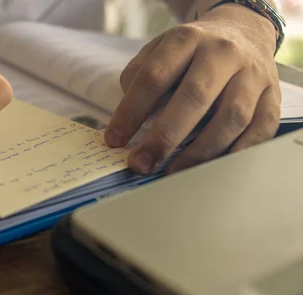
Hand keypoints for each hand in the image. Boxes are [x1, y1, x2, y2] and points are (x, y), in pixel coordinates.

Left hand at [105, 4, 280, 173]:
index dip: (131, 112)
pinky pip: (261, 128)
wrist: (241, 32)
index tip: (114, 140)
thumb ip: (138, 80)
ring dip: (199, 151)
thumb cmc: (191, 52)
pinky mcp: (272, 95)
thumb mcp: (158, 51)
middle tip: (141, 163)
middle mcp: (222, 54)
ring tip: (173, 172)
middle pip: (194, 98)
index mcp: (186, 39)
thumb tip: (125, 123)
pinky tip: (213, 167)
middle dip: (164, 138)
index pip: (154, 77)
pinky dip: (237, 151)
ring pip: (231, 117)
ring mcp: (252, 74)